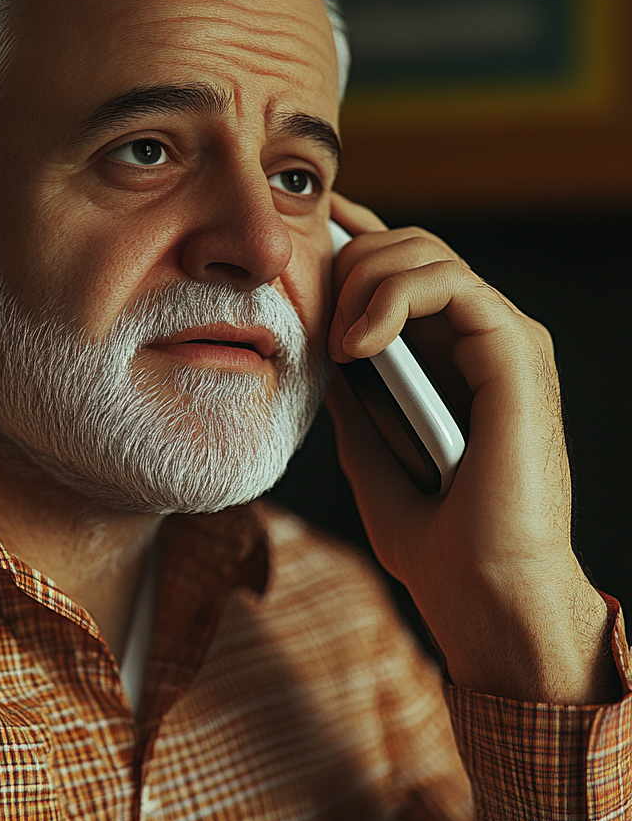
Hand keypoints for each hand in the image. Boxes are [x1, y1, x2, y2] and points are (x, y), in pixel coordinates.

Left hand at [324, 192, 617, 702]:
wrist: (480, 593)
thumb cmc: (433, 540)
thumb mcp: (371, 455)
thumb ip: (353, 400)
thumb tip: (321, 350)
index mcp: (448, 357)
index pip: (401, 269)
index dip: (354, 236)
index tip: (304, 227)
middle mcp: (478, 338)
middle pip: (407, 245)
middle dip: (345, 260)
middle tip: (310, 311)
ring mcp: (500, 340)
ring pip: (426, 250)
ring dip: (363, 279)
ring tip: (336, 345)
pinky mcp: (514, 350)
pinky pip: (450, 282)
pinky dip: (394, 296)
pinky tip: (358, 344)